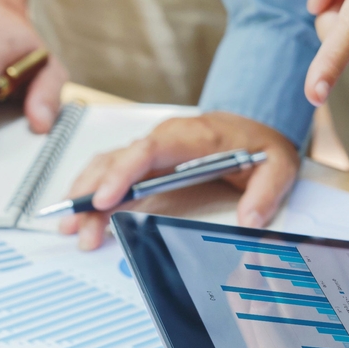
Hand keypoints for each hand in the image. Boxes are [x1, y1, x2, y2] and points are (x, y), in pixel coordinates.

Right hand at [57, 112, 299, 249]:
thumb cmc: (260, 143)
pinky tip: (81, 209)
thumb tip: (249, 220)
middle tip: (79, 226)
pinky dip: (93, 186)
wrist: (258, 121)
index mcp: (192, 137)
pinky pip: (112, 167)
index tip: (105, 200)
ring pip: (107, 163)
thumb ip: (265, 193)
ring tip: (71, 224)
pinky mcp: (147, 157)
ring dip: (85, 191)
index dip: (122, 174)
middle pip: (117, 160)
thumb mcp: (277, 166)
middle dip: (92, 193)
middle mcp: (164, 137)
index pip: (147, 151)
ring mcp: (152, 147)